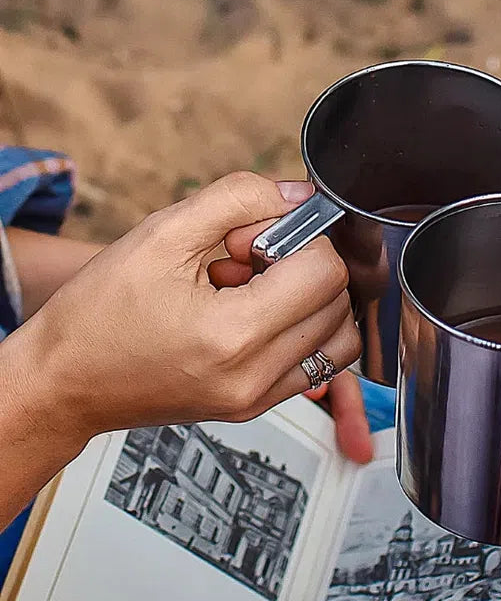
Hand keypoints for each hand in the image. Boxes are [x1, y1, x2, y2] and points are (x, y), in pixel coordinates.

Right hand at [5, 172, 361, 450]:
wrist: (62, 382)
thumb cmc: (99, 314)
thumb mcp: (162, 233)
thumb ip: (239, 199)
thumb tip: (299, 194)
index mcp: (233, 335)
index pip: (325, 272)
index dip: (299, 240)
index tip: (255, 239)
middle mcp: (254, 376)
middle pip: (338, 302)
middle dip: (304, 267)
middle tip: (248, 261)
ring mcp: (258, 398)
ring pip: (339, 337)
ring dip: (311, 302)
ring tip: (255, 290)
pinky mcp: (255, 406)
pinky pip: (317, 364)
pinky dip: (303, 331)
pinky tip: (254, 315)